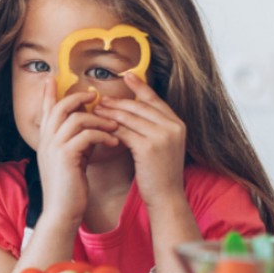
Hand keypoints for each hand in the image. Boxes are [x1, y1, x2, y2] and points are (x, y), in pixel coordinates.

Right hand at [36, 79, 118, 228]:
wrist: (62, 213)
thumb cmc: (70, 189)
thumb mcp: (71, 161)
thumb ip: (76, 143)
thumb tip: (90, 129)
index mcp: (46, 141)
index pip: (45, 110)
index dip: (48, 93)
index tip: (53, 78)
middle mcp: (46, 141)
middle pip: (60, 107)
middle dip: (78, 98)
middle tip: (94, 95)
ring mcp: (54, 148)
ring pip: (76, 119)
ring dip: (98, 119)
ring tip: (114, 126)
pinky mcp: (66, 156)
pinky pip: (86, 135)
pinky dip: (103, 135)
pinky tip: (114, 141)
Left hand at [93, 73, 186, 209]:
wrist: (167, 197)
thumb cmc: (160, 173)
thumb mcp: (163, 145)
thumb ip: (154, 127)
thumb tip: (133, 111)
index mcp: (178, 124)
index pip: (155, 99)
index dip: (140, 86)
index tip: (127, 75)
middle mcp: (173, 127)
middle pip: (139, 106)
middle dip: (118, 101)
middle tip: (100, 98)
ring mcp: (162, 136)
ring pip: (129, 118)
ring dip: (110, 113)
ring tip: (96, 110)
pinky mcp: (148, 147)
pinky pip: (123, 132)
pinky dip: (110, 129)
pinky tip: (99, 127)